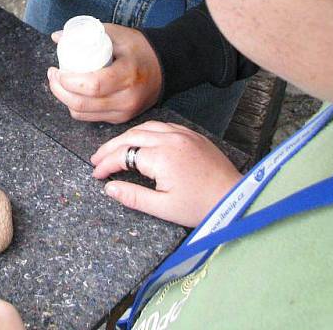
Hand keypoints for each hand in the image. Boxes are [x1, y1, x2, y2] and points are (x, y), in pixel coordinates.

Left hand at [47, 24, 161, 123]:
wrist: (165, 66)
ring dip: (65, 100)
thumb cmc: (139, 48)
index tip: (57, 70)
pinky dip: (77, 106)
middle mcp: (127, 98)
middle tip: (53, 75)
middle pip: (82, 104)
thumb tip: (57, 36)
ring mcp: (124, 112)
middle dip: (59, 90)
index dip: (68, 81)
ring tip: (59, 83)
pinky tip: (72, 93)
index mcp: (128, 75)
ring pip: (83, 114)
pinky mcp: (120, 118)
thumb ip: (88, 33)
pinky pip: (91, 117)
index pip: (92, 86)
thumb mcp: (117, 34)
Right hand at [90, 121, 241, 226]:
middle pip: (130, 136)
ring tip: (113, 149)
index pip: (123, 155)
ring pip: (146, 127)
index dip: (106, 164)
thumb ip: (133, 196)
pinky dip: (146, 131)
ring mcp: (182, 134)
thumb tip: (109, 188)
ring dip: (126, 136)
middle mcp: (170, 139)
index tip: (97, 174)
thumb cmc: (201, 206)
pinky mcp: (192, 135)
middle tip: (97, 159)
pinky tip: (141, 140)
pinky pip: (162, 126)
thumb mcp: (163, 208)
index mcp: (161, 157)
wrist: (235, 198)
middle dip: (110, 147)